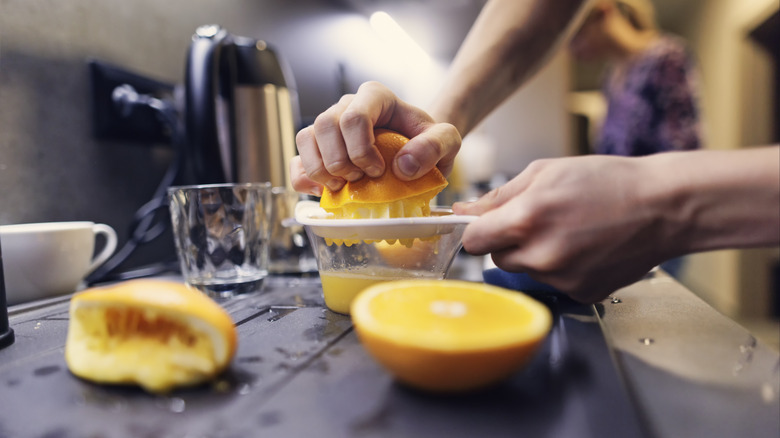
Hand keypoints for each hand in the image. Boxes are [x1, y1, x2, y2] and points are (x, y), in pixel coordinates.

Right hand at [291, 81, 460, 195]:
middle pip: (325, 126)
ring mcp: (330, 126)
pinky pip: (297, 159)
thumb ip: (435, 146)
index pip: (353, 116)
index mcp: (375, 97)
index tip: (379, 171)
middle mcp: (347, 106)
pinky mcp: (319, 149)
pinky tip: (321, 191)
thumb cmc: (427, 141)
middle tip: (361, 180)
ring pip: (306, 139)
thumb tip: (403, 166)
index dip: (360, 149)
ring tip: (344, 187)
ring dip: (321, 170)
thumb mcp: (447, 139)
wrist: (418, 150)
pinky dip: (303, 178)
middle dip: (340, 161)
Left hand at [453, 155, 673, 302]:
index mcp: (526, 220)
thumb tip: (463, 211)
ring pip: (526, 271)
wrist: (662, 207)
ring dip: (536, 255)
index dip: (477, 231)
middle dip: (508, 242)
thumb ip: (498, 196)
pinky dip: (561, 269)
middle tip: (540, 221)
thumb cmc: (607, 182)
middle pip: (497, 259)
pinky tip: (584, 248)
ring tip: (569, 231)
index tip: (487, 225)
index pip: (473, 242)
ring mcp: (561, 279)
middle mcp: (540, 255)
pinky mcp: (580, 294)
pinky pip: (552, 283)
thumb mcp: (545, 172)